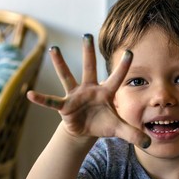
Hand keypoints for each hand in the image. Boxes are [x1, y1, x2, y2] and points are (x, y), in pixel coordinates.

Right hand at [26, 34, 150, 147]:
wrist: (87, 131)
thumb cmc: (104, 124)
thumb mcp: (119, 129)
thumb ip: (133, 134)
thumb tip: (149, 142)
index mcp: (106, 93)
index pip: (117, 78)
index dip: (123, 66)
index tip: (130, 51)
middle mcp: (90, 89)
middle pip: (89, 68)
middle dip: (88, 53)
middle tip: (87, 35)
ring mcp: (76, 96)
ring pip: (68, 77)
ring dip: (61, 64)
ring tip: (54, 49)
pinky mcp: (65, 106)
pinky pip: (52, 102)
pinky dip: (42, 99)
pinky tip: (30, 95)